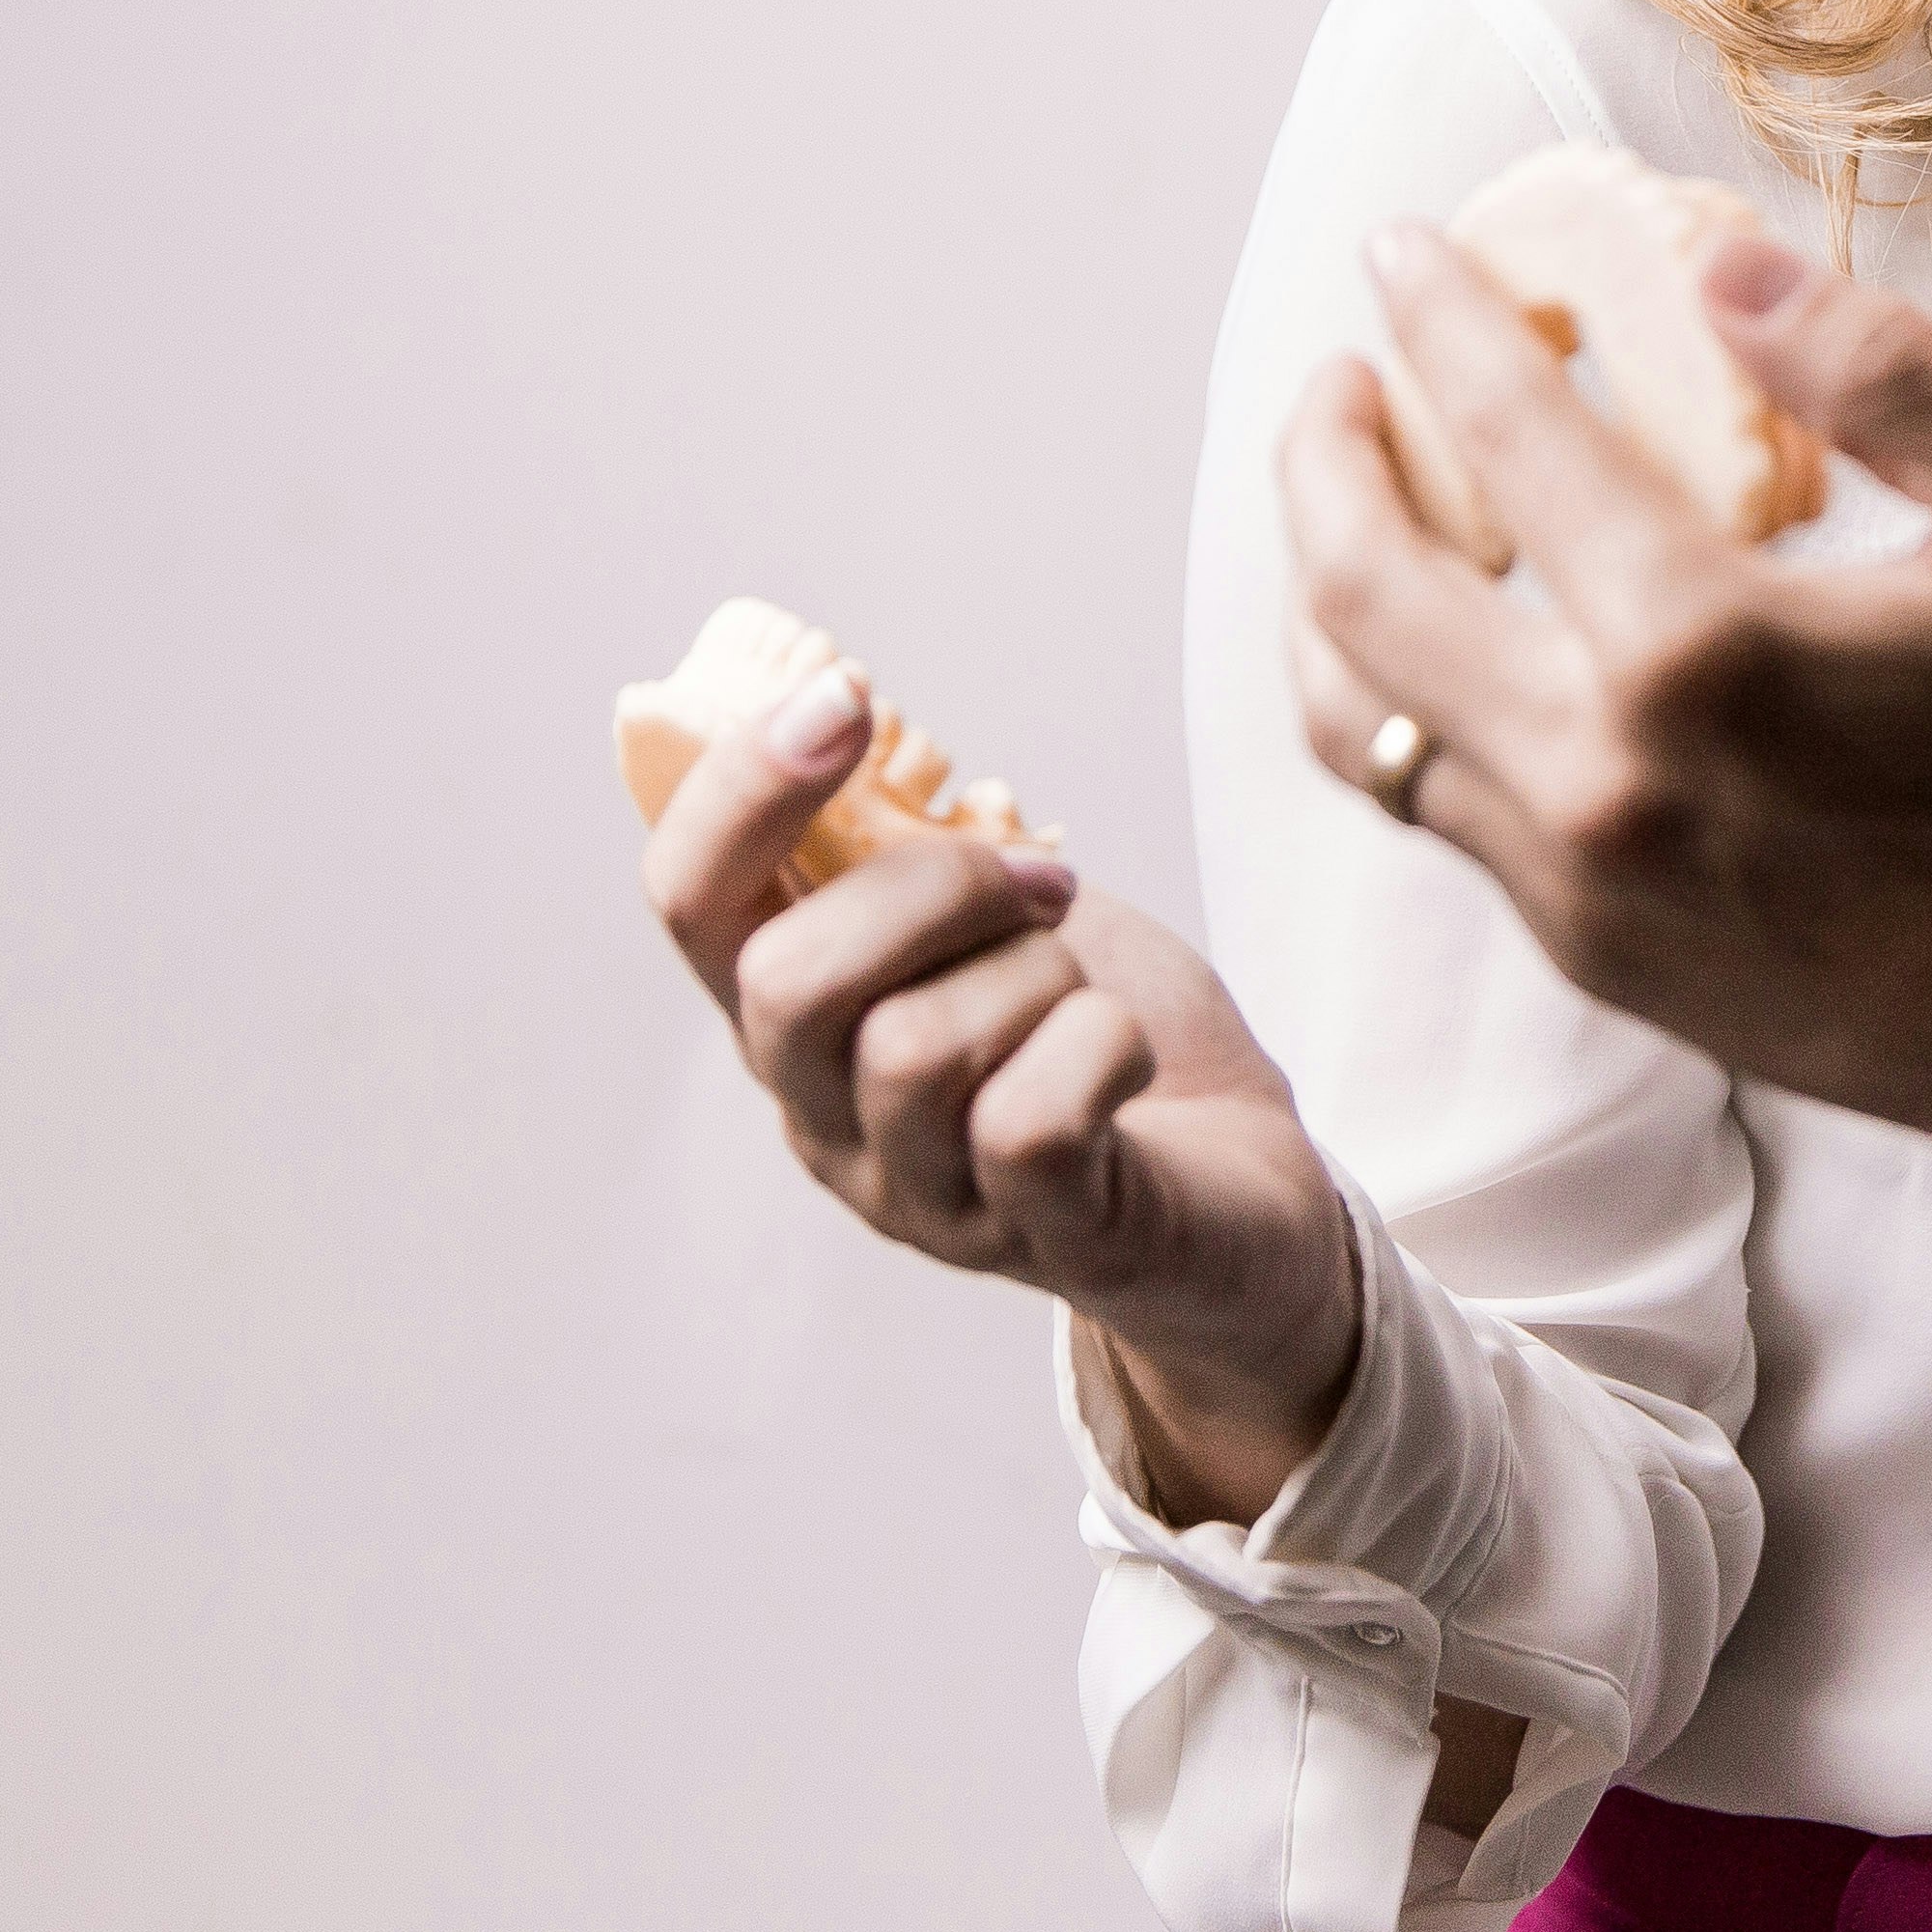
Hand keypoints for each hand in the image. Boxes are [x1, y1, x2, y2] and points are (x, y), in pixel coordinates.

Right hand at [643, 671, 1360, 1520]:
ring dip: (1033, 974)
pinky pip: (1029, 1121)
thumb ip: (907, 851)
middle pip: (788, 982)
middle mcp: (828, 1121)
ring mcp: (924, 1197)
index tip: (843, 694)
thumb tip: (845, 710)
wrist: (1242, 1195)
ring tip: (1082, 991)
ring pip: (913, 1048)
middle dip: (935, 888)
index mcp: (798, 1022)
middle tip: (1041, 883)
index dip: (739, 789)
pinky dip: (1097, 1048)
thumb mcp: (987, 921)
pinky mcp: (1040, 1238)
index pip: (690, 901)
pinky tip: (1123, 1053)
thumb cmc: (1099, 1038)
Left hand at [1278, 230, 1931, 1137]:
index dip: (1439, 324)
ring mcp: (1573, 876)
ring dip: (1328, 591)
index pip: (1508, 440)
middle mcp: (1599, 771)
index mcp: (1705, 649)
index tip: (1403, 254)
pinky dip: (1401, 699)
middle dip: (1323, 457)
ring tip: (1359, 505)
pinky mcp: (1581, 946)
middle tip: (1345, 377)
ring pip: (1358, 719)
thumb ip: (1882, 372)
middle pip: (1358, 589)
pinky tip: (1452, 637)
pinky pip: (1434, 804)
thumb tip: (1722, 268)